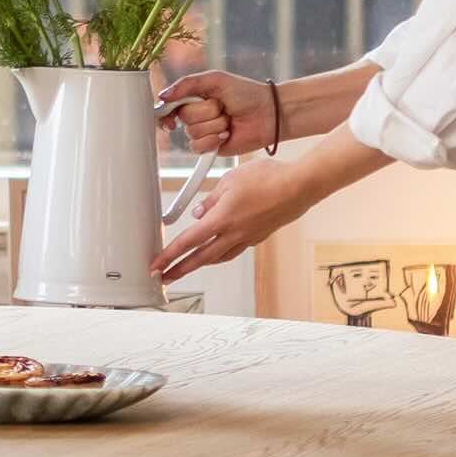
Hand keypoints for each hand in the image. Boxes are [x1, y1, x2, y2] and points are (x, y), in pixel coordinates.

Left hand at [157, 144, 327, 284]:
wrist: (299, 187)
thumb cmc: (268, 178)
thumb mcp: (230, 180)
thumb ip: (211, 199)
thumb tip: (198, 213)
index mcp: (222, 218)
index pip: (188, 242)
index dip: (169, 256)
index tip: (156, 266)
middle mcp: (233, 233)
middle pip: (200, 258)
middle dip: (180, 269)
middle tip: (165, 278)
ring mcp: (247, 238)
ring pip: (218, 257)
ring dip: (200, 264)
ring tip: (187, 267)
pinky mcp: (258, 237)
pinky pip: (233, 250)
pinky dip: (220, 253)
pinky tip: (217, 250)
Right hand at [158, 63, 277, 159]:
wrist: (268, 113)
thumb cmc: (246, 93)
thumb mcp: (215, 80)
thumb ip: (186, 84)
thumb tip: (162, 96)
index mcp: (194, 97)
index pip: (170, 105)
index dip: (166, 112)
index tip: (170, 116)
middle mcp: (197, 115)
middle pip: (183, 118)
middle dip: (205, 111)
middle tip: (221, 106)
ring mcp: (204, 132)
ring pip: (192, 133)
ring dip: (213, 125)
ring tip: (228, 120)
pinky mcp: (212, 147)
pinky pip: (199, 147)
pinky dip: (214, 139)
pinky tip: (227, 134)